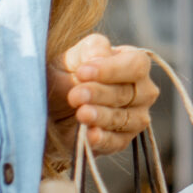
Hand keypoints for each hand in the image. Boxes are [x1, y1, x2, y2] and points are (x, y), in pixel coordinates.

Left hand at [49, 33, 160, 154]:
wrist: (51, 107)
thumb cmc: (66, 74)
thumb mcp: (72, 56)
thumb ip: (91, 49)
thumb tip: (101, 56)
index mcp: (134, 63)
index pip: (136, 65)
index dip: (111, 70)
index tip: (82, 72)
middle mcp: (142, 91)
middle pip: (128, 93)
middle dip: (100, 94)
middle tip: (76, 95)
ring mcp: (135, 118)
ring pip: (124, 118)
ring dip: (101, 116)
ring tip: (81, 113)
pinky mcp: (121, 141)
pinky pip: (117, 142)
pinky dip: (103, 139)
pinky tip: (89, 134)